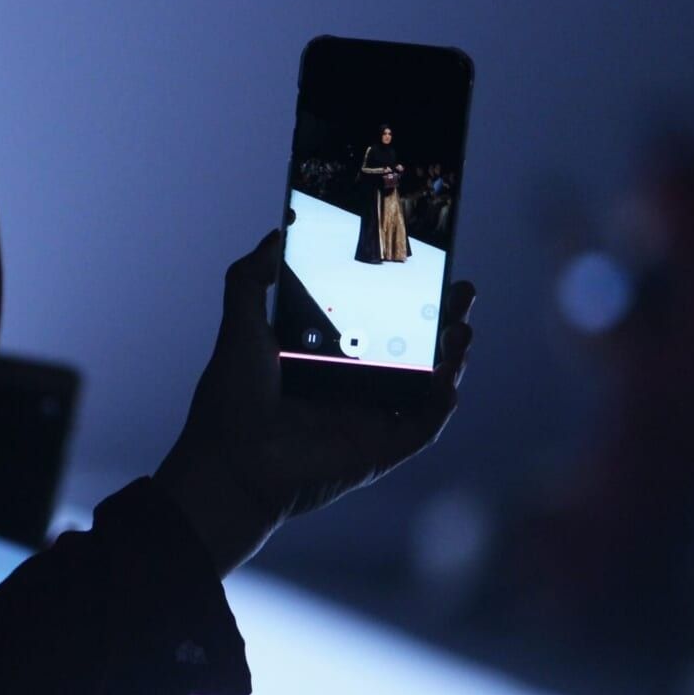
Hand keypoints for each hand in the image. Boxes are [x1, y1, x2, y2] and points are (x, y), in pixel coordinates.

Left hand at [154, 230, 474, 576]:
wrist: (230, 460)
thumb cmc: (231, 399)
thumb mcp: (240, 325)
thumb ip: (250, 279)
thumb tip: (275, 234)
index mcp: (327, 357)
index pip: (379, 320)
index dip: (406, 295)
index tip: (425, 266)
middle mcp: (354, 387)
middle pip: (415, 349)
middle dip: (444, 319)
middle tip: (462, 289)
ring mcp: (371, 419)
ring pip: (429, 385)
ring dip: (453, 358)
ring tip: (463, 326)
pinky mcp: (380, 450)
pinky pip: (424, 427)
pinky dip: (441, 404)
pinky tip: (449, 378)